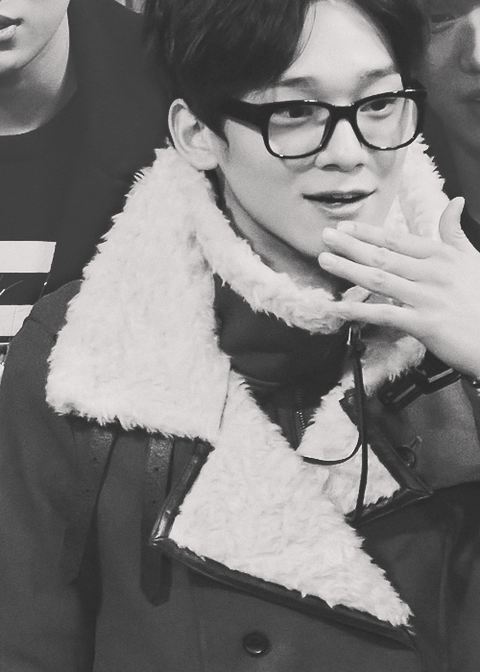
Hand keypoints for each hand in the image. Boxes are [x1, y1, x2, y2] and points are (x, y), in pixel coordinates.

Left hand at [318, 198, 479, 377]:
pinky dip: (361, 311)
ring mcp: (427, 298)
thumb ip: (455, 232)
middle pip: (384, 256)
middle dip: (351, 245)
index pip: (397, 239)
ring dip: (349, 269)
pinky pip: (386, 315)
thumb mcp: (473, 258)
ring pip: (380, 280)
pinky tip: (340, 308)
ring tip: (325, 260)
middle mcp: (432, 273)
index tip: (345, 226)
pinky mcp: (425, 324)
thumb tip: (456, 201)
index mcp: (441, 256)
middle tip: (325, 237)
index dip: (368, 232)